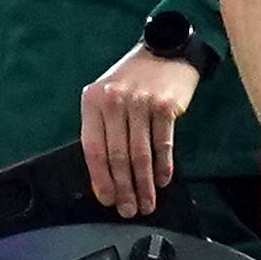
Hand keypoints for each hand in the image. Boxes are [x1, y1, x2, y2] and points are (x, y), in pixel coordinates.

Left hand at [81, 42, 200, 213]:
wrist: (167, 49)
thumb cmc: (135, 78)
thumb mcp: (109, 96)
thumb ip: (104, 129)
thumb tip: (105, 176)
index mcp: (93, 101)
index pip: (93, 148)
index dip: (100, 179)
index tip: (107, 200)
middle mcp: (114, 101)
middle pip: (117, 156)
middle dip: (123, 188)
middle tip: (129, 210)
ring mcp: (141, 102)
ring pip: (140, 154)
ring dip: (144, 185)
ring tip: (148, 203)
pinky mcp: (166, 105)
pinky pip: (163, 144)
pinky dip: (163, 166)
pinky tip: (163, 181)